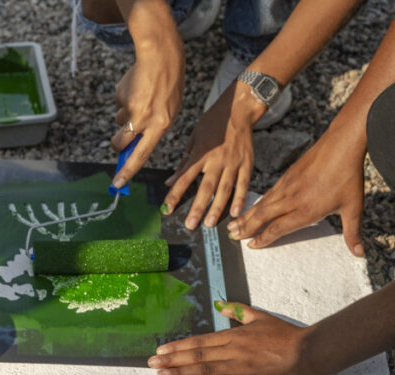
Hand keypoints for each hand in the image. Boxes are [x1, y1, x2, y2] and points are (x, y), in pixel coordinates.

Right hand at [110, 2, 184, 186]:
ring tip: (140, 98)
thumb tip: (132, 148)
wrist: (162, 56)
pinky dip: (124, 98)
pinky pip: (118, 104)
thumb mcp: (168, 112)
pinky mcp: (121, 96)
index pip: (141, 155)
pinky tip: (136, 86)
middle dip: (117, 143)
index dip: (128, 171)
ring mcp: (131, 108)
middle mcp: (144, 119)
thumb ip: (152, 130)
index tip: (117, 183)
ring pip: (118, 121)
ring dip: (124, 115)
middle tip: (122, 137)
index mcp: (161, 125)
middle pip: (120, 143)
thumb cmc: (169, 86)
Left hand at [149, 301, 315, 374]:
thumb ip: (239, 311)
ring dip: (180, 373)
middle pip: (196, 356)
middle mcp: (232, 351)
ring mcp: (240, 368)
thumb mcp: (261, 317)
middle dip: (171, 360)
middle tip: (150, 364)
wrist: (310, 351)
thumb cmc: (287, 335)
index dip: (178, 346)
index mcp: (234, 336)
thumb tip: (221, 304)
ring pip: (205, 370)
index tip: (161, 350)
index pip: (199, 342)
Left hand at [164, 82, 260, 228]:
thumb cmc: (212, 123)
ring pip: (224, 189)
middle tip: (190, 225)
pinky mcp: (247, 163)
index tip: (167, 210)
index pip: (184, 178)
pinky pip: (243, 183)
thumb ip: (183, 162)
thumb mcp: (193, 138)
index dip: (175, 195)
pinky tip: (235, 212)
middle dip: (197, 208)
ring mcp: (233, 162)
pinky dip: (240, 198)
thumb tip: (169, 182)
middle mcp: (217, 160)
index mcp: (200, 154)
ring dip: (217, 208)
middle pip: (205, 188)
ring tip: (209, 223)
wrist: (239, 109)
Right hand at [228, 125, 365, 253]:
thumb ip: (352, 232)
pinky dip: (256, 203)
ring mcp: (286, 187)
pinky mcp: (286, 177)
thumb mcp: (354, 207)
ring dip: (246, 216)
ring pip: (261, 205)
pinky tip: (251, 207)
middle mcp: (291, 200)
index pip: (278, 228)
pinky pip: (267, 194)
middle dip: (246, 228)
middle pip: (263, 217)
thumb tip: (359, 254)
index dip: (263, 239)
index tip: (252, 246)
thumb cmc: (348, 176)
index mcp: (306, 210)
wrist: (340, 145)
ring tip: (233, 225)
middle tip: (232, 236)